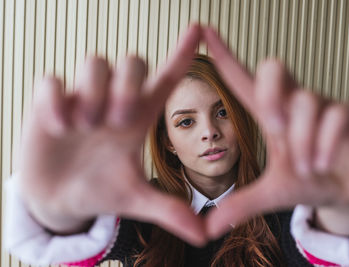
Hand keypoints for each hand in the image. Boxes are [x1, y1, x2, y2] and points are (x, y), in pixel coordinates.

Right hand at [18, 25, 206, 245]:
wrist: (61, 198)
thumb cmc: (102, 189)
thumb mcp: (136, 200)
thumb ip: (169, 210)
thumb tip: (205, 236)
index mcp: (140, 118)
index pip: (165, 79)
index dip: (182, 53)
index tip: (199, 30)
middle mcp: (113, 101)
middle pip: (132, 61)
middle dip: (128, 85)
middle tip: (119, 121)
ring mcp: (81, 100)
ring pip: (95, 62)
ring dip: (95, 92)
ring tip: (87, 127)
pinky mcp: (49, 104)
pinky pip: (52, 82)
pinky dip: (56, 100)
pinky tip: (60, 127)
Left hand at [202, 27, 348, 238]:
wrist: (344, 193)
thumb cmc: (306, 183)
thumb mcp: (270, 196)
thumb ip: (239, 206)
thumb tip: (205, 229)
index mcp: (271, 115)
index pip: (243, 79)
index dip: (224, 54)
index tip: (204, 29)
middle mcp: (294, 103)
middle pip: (274, 68)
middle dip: (270, 93)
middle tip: (273, 127)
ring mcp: (322, 105)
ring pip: (305, 100)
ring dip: (302, 140)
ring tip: (306, 167)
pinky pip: (334, 114)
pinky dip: (324, 142)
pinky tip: (322, 163)